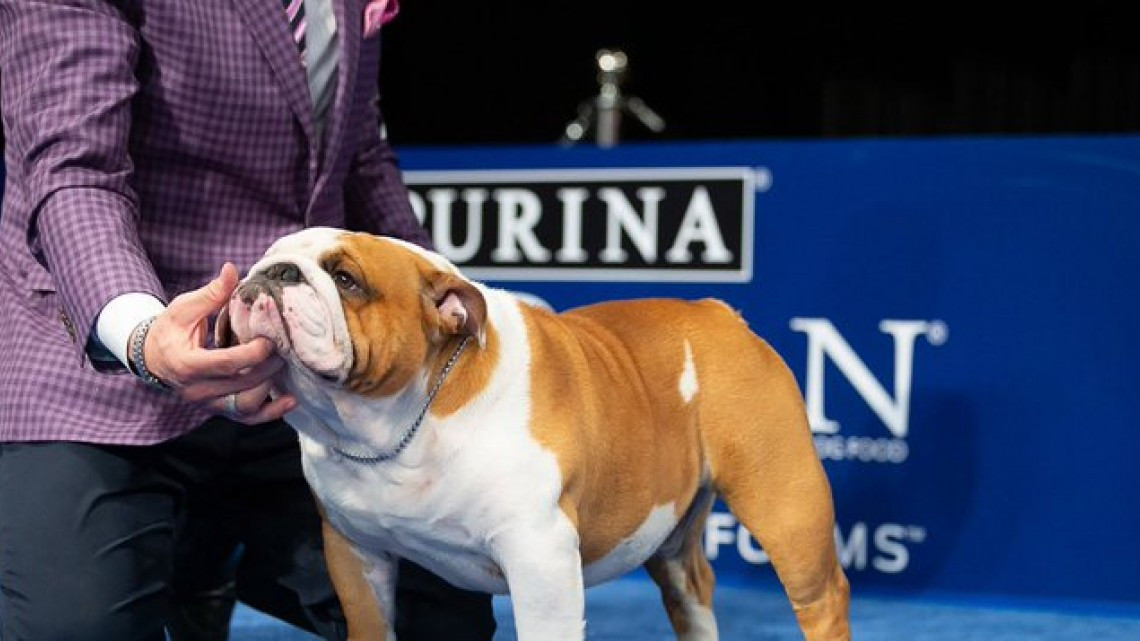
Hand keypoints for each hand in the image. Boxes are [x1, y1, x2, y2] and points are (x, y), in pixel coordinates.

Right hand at [143, 263, 295, 423]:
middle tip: (284, 348)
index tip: (270, 339)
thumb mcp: (184, 308)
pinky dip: (270, 412)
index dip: (252, 353)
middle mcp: (197, 390)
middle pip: (241, 384)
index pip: (225, 363)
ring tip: (285, 367)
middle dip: (268, 367)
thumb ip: (211, 294)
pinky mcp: (218, 410)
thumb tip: (232, 269)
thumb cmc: (169, 330)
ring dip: (270, 388)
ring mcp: (208, 404)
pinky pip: (246, 418)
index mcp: (187, 364)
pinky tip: (290, 400)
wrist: (151, 358)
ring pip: (245, 406)